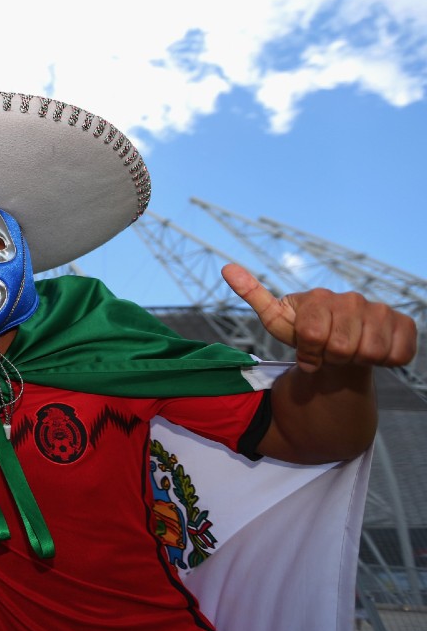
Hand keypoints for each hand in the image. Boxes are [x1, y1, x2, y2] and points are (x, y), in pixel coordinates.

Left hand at [222, 263, 417, 372]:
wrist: (338, 349)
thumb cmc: (305, 335)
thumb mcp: (277, 321)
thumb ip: (254, 296)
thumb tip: (226, 267)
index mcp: (319, 297)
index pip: (312, 336)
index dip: (308, 353)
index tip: (307, 350)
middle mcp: (352, 298)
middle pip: (341, 346)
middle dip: (331, 359)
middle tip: (328, 353)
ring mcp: (380, 309)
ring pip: (370, 352)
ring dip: (356, 362)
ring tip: (348, 352)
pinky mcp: (404, 323)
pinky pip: (399, 354)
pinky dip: (385, 362)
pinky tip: (373, 352)